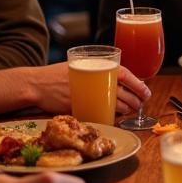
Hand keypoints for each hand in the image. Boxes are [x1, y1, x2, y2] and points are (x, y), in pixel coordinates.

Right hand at [28, 62, 149, 114]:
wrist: (35, 84)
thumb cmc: (56, 75)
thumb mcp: (78, 66)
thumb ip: (96, 71)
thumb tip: (117, 78)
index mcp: (96, 67)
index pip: (125, 74)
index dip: (138, 84)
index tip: (146, 92)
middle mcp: (93, 80)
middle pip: (123, 92)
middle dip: (135, 99)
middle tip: (140, 103)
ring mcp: (87, 95)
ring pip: (114, 104)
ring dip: (125, 109)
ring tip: (130, 109)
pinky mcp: (80, 108)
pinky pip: (101, 114)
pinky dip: (110, 116)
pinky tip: (115, 116)